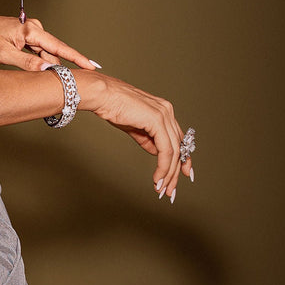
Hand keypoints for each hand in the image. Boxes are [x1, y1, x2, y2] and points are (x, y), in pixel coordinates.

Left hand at [0, 12, 100, 72]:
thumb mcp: (4, 54)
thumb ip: (27, 63)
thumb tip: (47, 70)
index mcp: (31, 30)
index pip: (59, 46)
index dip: (77, 57)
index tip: (92, 66)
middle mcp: (34, 28)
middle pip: (53, 52)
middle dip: (60, 67)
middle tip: (67, 83)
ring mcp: (31, 32)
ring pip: (46, 54)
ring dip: (47, 66)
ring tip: (48, 79)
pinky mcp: (26, 36)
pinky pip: (39, 52)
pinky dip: (41, 62)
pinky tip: (42, 72)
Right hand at [74, 70, 193, 202]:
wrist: (102, 95)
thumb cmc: (113, 107)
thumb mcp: (133, 127)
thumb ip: (147, 139)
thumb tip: (156, 152)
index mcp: (163, 110)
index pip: (178, 138)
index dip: (182, 159)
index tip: (182, 174)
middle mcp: (167, 111)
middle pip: (179, 147)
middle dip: (175, 172)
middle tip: (170, 189)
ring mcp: (164, 115)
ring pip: (173, 152)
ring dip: (168, 174)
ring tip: (162, 188)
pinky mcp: (157, 121)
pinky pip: (165, 151)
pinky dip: (163, 167)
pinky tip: (157, 178)